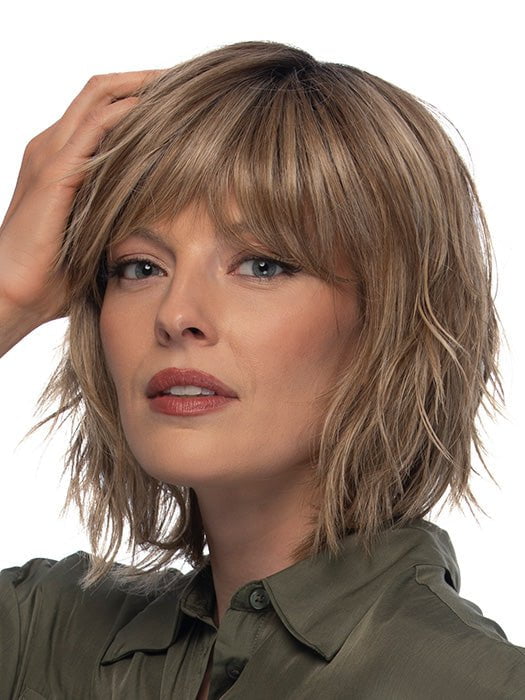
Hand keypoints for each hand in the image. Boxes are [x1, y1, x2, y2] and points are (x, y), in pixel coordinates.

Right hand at [0, 69, 165, 327]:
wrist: (15, 294)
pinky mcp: (55, 174)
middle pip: (102, 91)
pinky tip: (158, 114)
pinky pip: (95, 128)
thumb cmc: (53, 275)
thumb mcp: (95, 235)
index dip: (140, 97)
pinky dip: (128, 115)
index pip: (102, 108)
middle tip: (186, 83)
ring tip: (179, 88)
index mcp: (61, 159)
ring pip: (99, 97)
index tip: (181, 102)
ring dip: (141, 87)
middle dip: (146, 80)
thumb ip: (118, 217)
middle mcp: (53, 147)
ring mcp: (51, 155)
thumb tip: (159, 224)